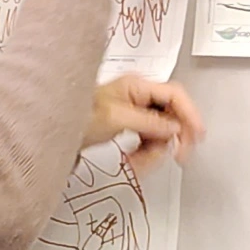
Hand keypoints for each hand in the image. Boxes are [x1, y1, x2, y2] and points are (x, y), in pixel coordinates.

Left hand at [84, 75, 204, 174]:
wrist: (51, 129)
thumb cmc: (77, 115)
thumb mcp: (116, 118)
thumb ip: (149, 123)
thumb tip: (175, 128)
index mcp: (137, 85)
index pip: (175, 95)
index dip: (190, 114)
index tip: (198, 136)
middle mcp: (138, 95)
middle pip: (171, 116)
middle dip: (171, 139)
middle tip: (177, 158)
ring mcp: (133, 110)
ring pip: (160, 133)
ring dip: (154, 152)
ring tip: (137, 163)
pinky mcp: (128, 125)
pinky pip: (147, 140)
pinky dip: (144, 154)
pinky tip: (133, 162)